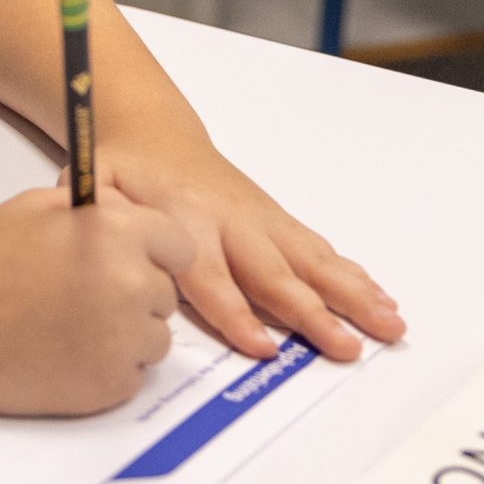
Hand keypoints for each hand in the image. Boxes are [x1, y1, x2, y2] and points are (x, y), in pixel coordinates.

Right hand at [0, 186, 192, 414]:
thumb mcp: (38, 207)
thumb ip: (98, 209)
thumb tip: (131, 216)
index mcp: (117, 234)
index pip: (178, 245)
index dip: (152, 252)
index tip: (133, 260)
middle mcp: (131, 286)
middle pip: (166, 294)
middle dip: (135, 293)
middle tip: (84, 294)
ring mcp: (122, 341)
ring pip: (154, 339)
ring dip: (126, 333)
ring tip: (70, 324)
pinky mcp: (107, 386)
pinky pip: (131, 375)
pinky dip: (106, 367)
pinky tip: (62, 352)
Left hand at [100, 143, 404, 362]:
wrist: (156, 136)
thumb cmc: (124, 172)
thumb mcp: (94, 185)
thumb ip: (95, 212)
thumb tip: (96, 231)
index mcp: (186, 220)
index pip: (212, 275)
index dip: (236, 313)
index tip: (264, 346)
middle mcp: (232, 222)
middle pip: (275, 275)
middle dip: (313, 313)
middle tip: (347, 347)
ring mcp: (262, 222)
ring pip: (312, 262)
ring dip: (352, 295)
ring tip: (388, 323)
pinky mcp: (279, 223)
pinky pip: (320, 251)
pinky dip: (353, 276)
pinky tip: (382, 299)